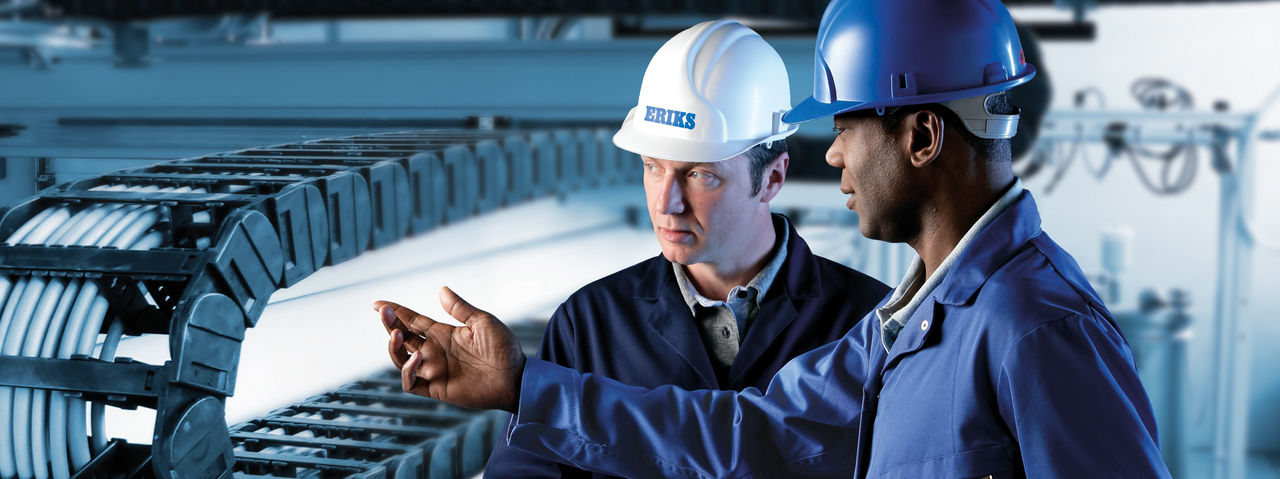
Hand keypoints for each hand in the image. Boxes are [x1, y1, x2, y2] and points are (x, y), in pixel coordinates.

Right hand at [374, 287, 525, 411]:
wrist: (515, 377)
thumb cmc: (504, 349)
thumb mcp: (482, 321)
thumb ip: (460, 308)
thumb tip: (441, 289)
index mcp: (443, 334)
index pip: (413, 321)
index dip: (395, 312)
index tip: (378, 303)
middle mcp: (434, 351)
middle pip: (402, 338)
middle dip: (389, 324)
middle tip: (383, 312)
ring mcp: (434, 370)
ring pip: (401, 360)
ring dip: (394, 347)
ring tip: (396, 333)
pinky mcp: (436, 389)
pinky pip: (411, 383)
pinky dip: (407, 371)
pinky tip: (417, 357)